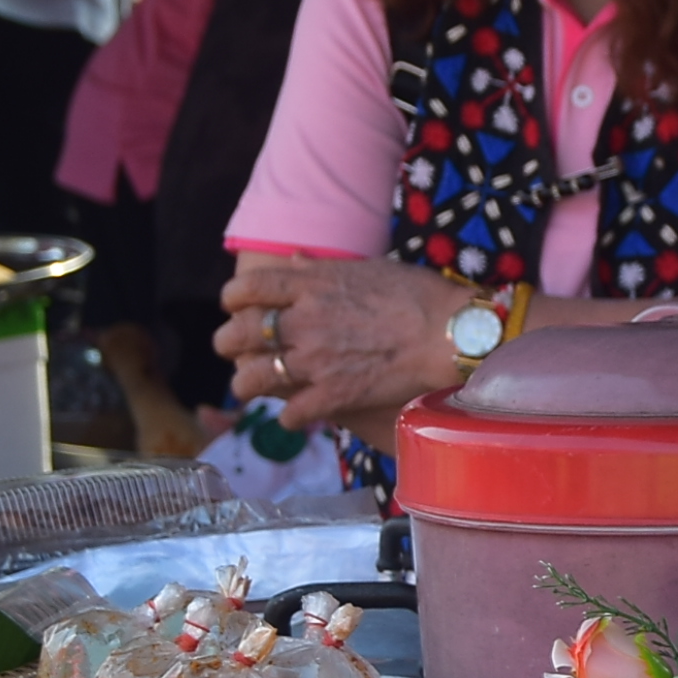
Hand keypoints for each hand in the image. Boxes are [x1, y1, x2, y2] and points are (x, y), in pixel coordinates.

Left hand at [215, 252, 481, 434]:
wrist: (450, 334)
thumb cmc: (417, 294)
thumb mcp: (366, 268)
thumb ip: (321, 270)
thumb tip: (291, 261)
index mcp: (310, 286)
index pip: (246, 288)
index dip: (233, 299)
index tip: (237, 306)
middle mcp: (304, 322)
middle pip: (239, 334)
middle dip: (228, 342)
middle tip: (232, 348)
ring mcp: (316, 361)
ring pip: (252, 378)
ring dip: (245, 384)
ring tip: (250, 387)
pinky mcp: (333, 396)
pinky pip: (289, 414)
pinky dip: (287, 417)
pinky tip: (295, 414)